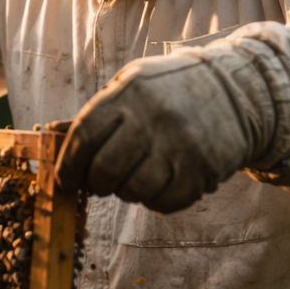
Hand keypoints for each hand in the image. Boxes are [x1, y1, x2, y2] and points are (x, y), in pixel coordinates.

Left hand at [53, 53, 255, 212]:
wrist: (237, 90)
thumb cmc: (170, 90)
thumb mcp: (131, 86)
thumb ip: (95, 112)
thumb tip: (51, 133)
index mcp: (129, 92)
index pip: (84, 136)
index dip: (69, 165)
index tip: (66, 180)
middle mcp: (153, 117)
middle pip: (106, 170)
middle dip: (97, 184)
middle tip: (102, 183)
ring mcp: (181, 144)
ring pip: (134, 191)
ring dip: (128, 192)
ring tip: (137, 177)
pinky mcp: (203, 168)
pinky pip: (165, 203)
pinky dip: (157, 201)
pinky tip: (162, 184)